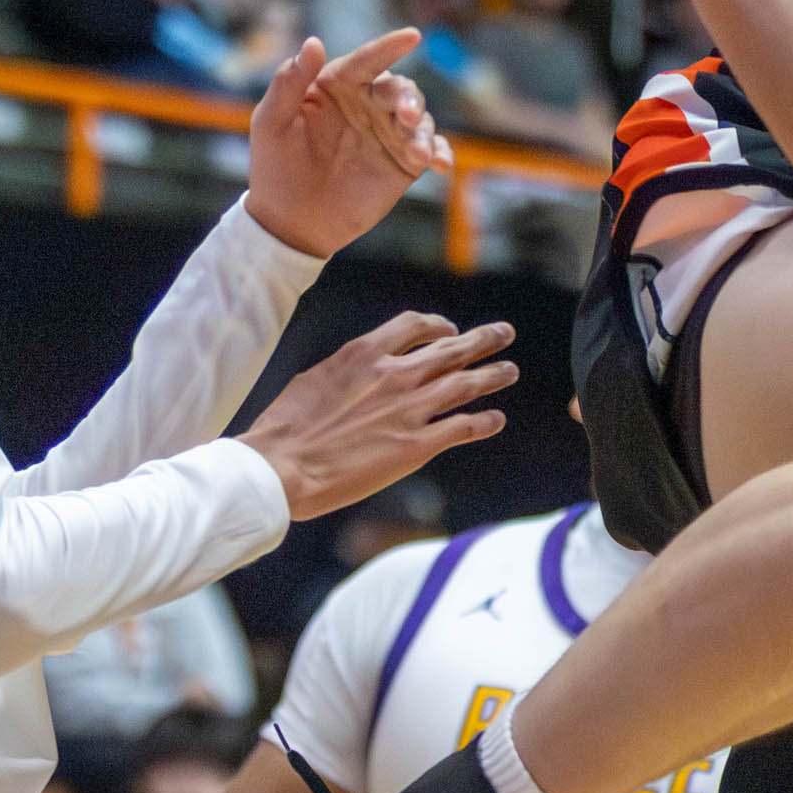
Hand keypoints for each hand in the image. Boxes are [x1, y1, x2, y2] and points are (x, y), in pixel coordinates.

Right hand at [237, 310, 517, 518]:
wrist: (281, 466)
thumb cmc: (285, 428)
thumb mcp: (317, 379)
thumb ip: (348, 371)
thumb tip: (360, 371)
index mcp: (365, 353)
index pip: (415, 326)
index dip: (438, 326)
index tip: (450, 330)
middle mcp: (395, 375)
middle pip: (451, 349)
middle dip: (482, 340)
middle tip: (504, 333)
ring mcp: (410, 409)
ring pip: (465, 384)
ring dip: (492, 375)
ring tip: (511, 370)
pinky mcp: (417, 446)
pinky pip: (463, 427)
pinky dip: (484, 421)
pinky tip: (496, 419)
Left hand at [241, 31, 450, 257]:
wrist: (290, 222)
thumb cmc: (275, 167)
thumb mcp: (272, 122)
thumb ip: (289, 82)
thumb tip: (314, 42)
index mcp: (337, 87)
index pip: (366, 61)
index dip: (388, 46)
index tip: (411, 36)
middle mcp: (367, 104)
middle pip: (399, 89)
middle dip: (408, 98)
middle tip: (405, 116)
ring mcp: (388, 133)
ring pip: (420, 118)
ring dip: (423, 130)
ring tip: (417, 153)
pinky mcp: (404, 162)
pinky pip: (431, 149)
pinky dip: (441, 152)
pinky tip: (442, 165)